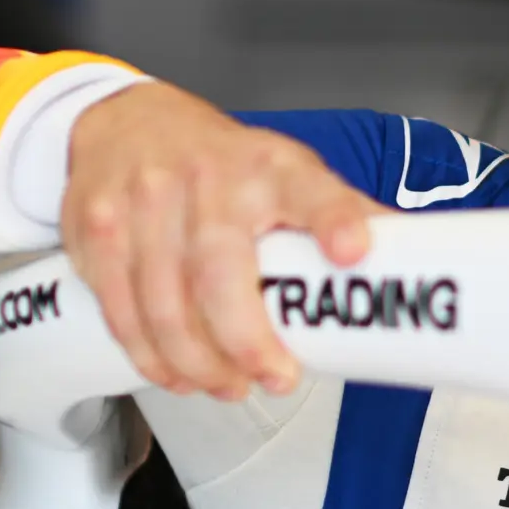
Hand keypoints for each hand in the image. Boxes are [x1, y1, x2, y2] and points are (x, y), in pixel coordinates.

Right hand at [63, 83, 378, 398]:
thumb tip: (413, 257)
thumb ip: (338, 212)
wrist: (125, 122)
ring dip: (198, 361)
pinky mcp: (96, 230)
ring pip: (163, 302)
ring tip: (228, 386)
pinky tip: (176, 373)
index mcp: (268, 167)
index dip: (334, 219)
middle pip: (220, 272)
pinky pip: (120, 308)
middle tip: (274, 377)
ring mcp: (144, 203)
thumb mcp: (287, 171)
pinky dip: (148, 354)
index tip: (354, 251)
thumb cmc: (220, 161)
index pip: (310, 189)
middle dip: (246, 340)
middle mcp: (205, 180)